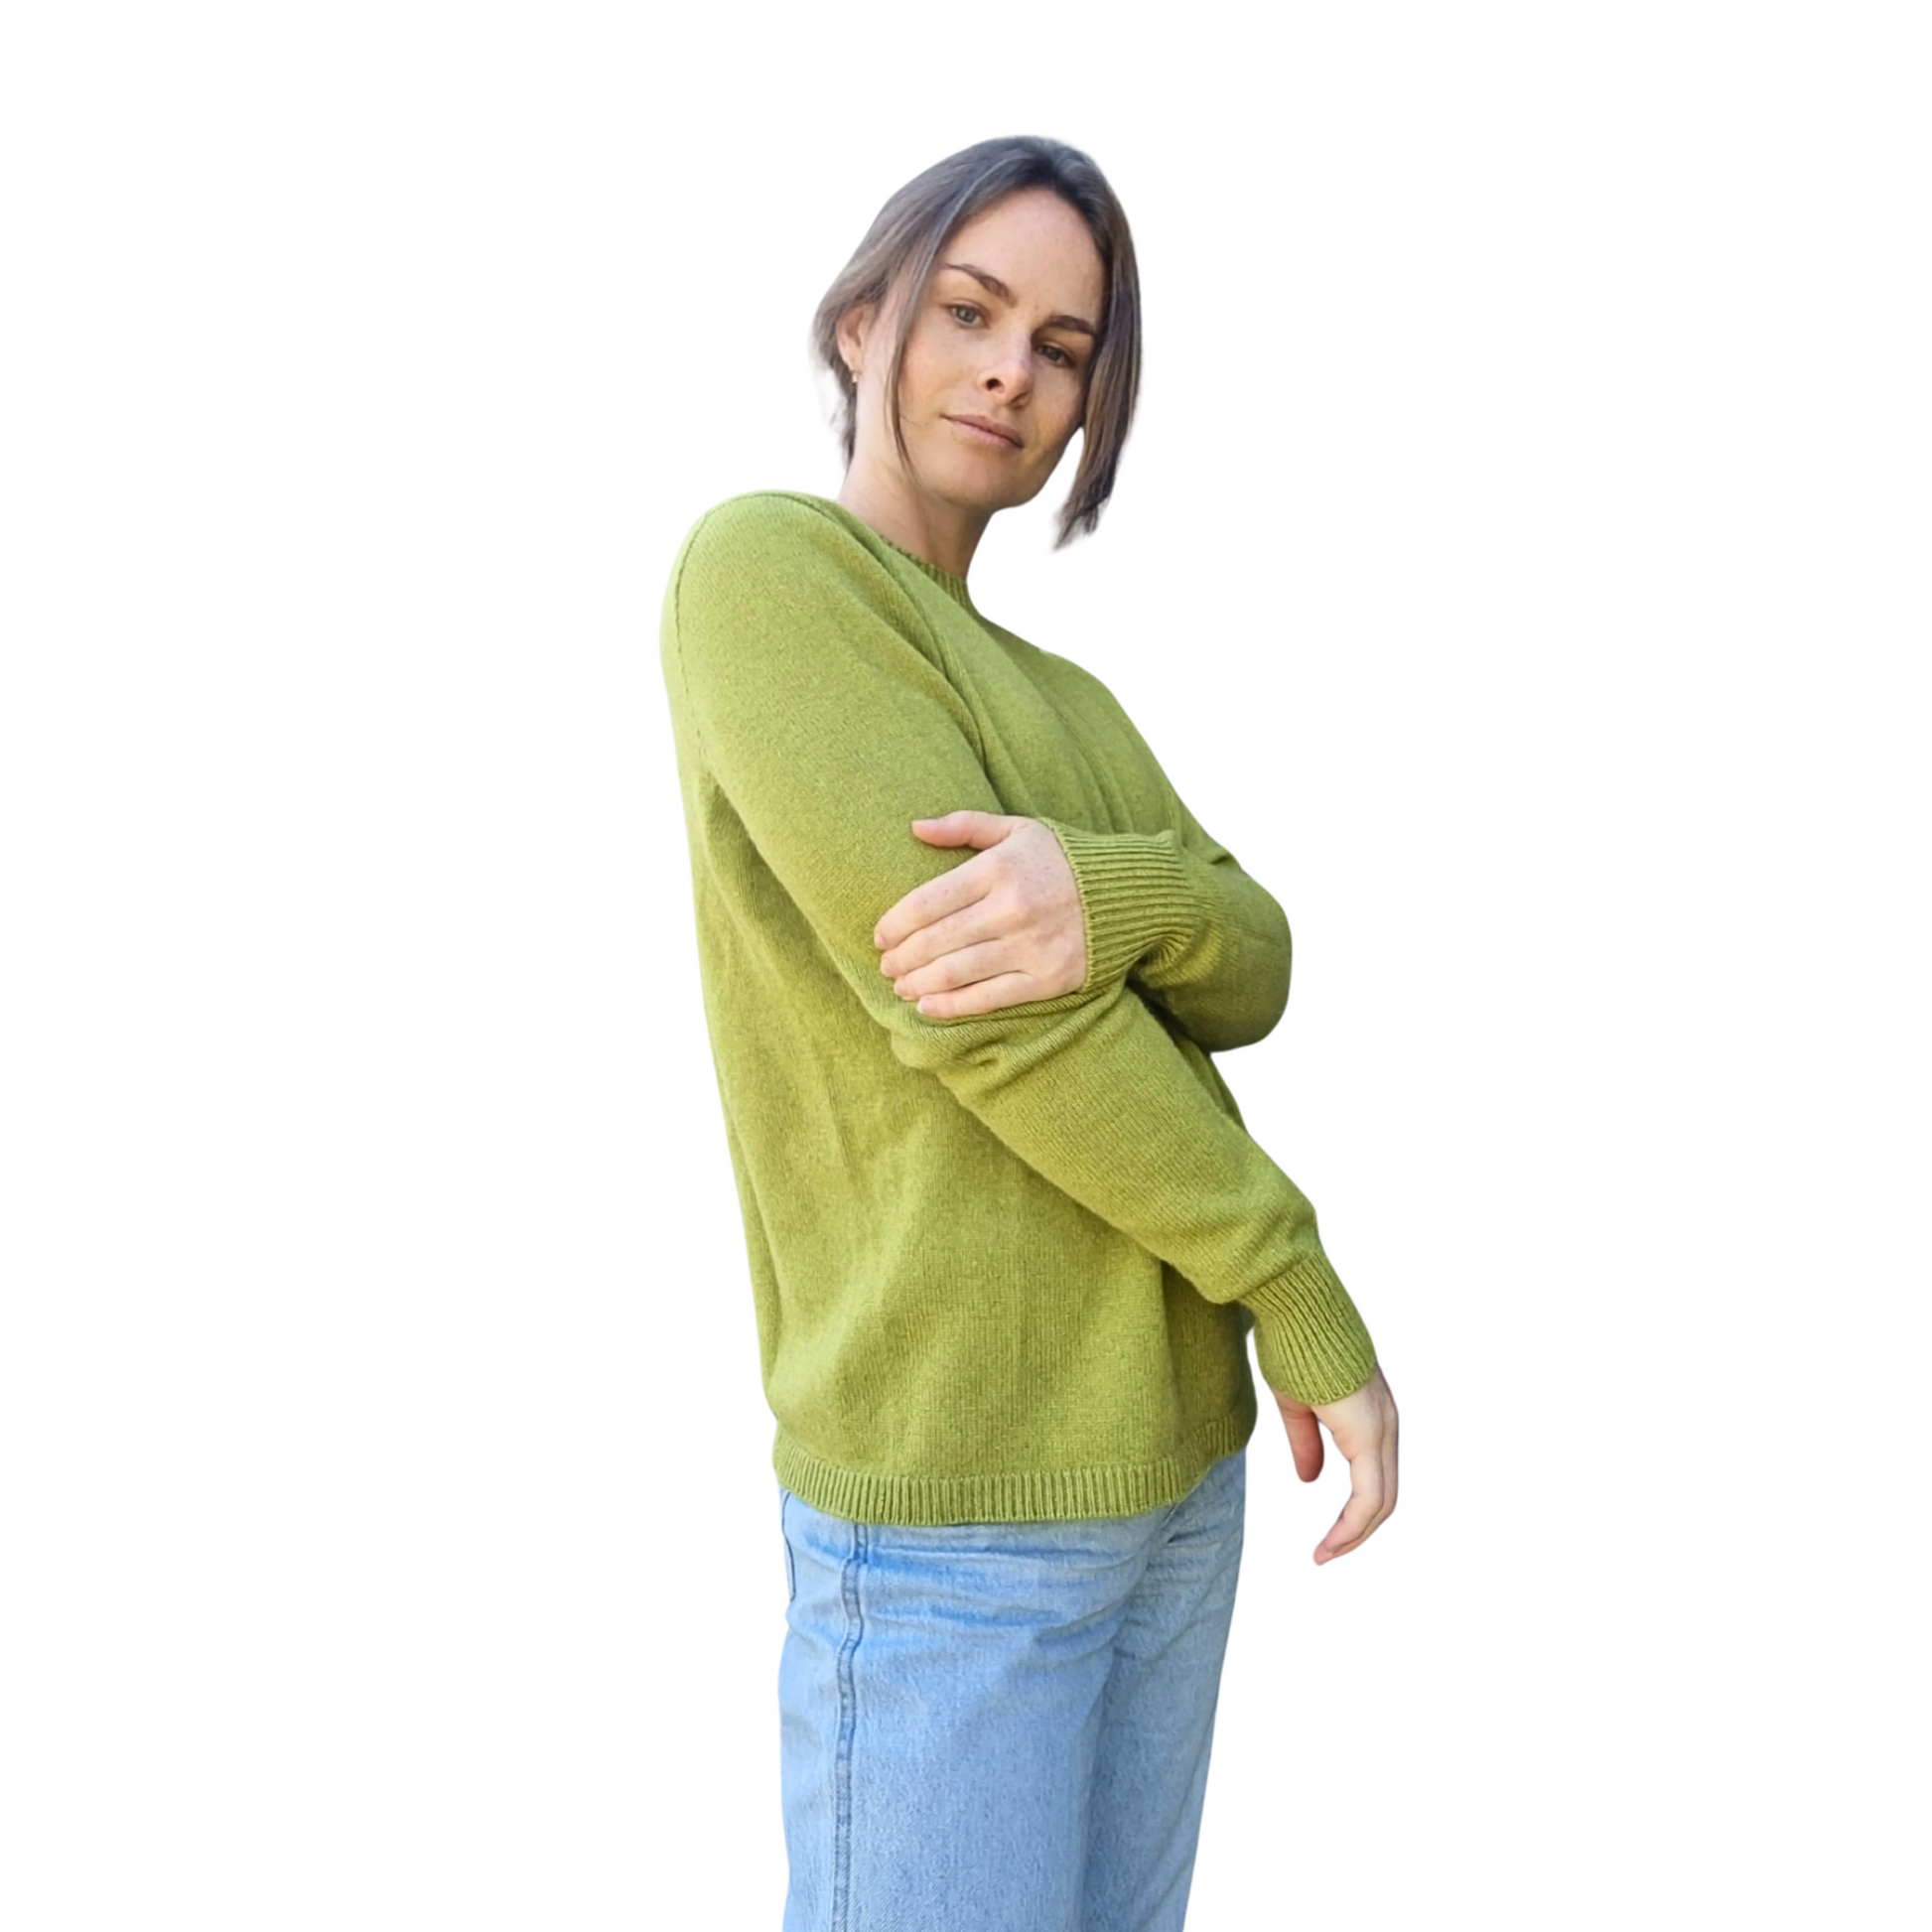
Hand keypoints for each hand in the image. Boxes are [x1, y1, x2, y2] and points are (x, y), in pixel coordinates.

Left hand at [872, 810, 1086, 1017]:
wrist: (1131, 893)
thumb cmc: (1065, 859)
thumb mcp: (1018, 829)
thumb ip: (964, 825)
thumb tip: (915, 826)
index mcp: (998, 869)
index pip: (927, 902)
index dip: (895, 923)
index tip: (880, 936)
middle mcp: (1012, 909)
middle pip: (935, 941)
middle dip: (902, 957)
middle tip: (887, 965)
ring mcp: (1030, 946)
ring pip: (955, 972)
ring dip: (918, 983)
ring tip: (901, 986)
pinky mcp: (1048, 979)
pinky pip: (989, 998)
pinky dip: (952, 1006)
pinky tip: (927, 1006)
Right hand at [1274, 1362, 1398, 1564]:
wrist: (1295, 1306)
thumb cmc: (1295, 1345)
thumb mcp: (1298, 1405)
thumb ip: (1306, 1443)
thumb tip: (1309, 1480)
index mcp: (1370, 1417)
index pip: (1374, 1479)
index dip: (1352, 1515)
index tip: (1325, 1539)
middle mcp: (1385, 1425)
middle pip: (1384, 1497)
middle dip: (1356, 1532)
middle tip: (1325, 1554)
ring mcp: (1380, 1427)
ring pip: (1382, 1500)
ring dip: (1355, 1535)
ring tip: (1325, 1554)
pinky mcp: (1368, 1431)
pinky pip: (1370, 1493)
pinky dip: (1352, 1524)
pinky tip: (1331, 1542)